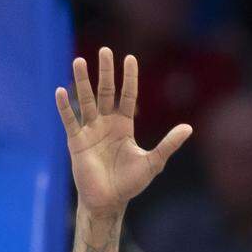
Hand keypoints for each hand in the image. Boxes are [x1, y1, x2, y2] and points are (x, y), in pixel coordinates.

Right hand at [56, 49, 190, 212]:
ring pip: (85, 101)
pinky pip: (70, 120)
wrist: (110, 201)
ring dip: (82, 81)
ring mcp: (90, 131)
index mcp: (124, 126)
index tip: (130, 58)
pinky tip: (61, 91)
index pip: (127, 96)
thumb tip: (189, 128)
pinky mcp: (76, 141)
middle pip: (105, 92)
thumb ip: (169, 144)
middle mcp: (106, 124)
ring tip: (78, 60)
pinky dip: (65, 107)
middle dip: (105, 72)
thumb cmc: (131, 183)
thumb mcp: (153, 162)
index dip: (129, 78)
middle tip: (105, 51)